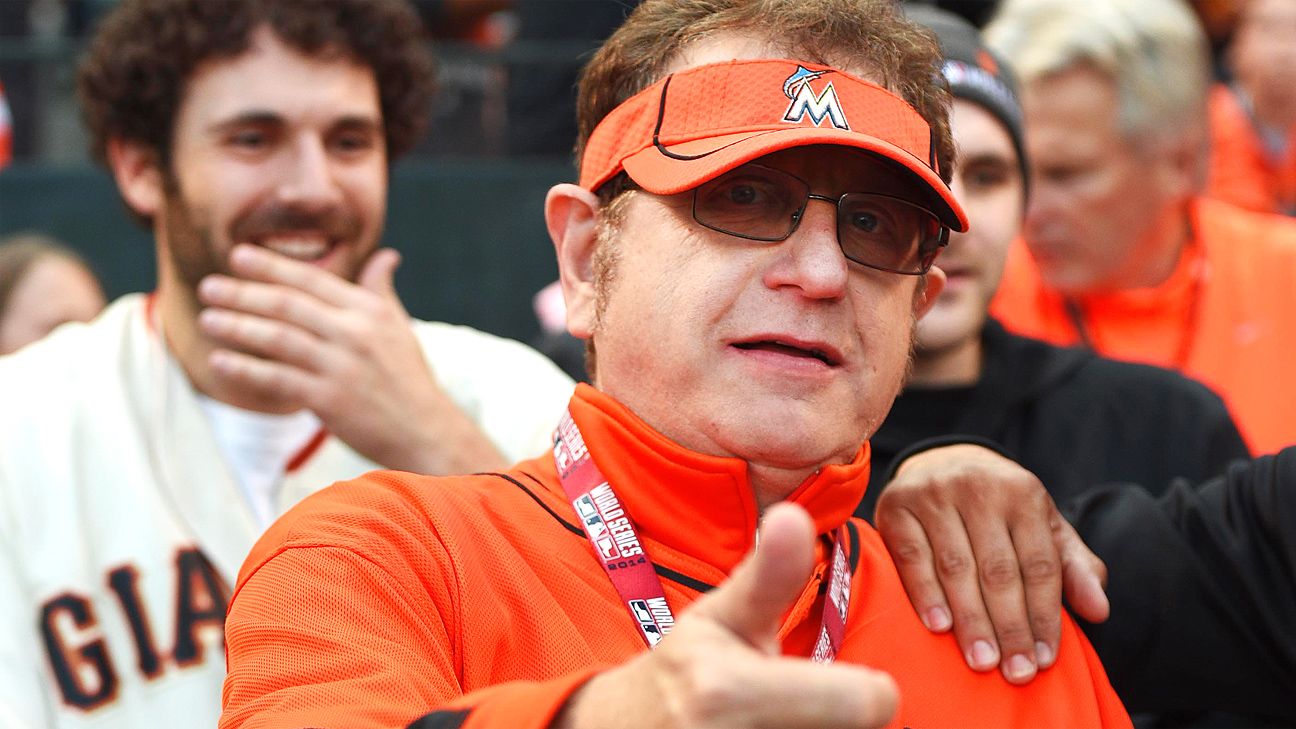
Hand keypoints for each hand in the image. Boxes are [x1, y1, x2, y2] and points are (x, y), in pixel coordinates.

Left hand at [196, 244, 506, 473]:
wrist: (425, 431)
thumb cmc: (408, 378)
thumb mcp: (399, 327)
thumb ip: (381, 289)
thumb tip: (386, 255)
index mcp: (368, 311)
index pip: (312, 280)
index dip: (272, 266)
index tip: (237, 255)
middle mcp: (354, 333)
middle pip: (287, 305)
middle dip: (243, 293)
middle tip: (208, 286)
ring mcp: (341, 367)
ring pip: (278, 339)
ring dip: (237, 327)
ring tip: (206, 319)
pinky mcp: (329, 400)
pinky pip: (277, 379)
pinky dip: (246, 369)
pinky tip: (220, 361)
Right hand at [556, 503, 898, 728]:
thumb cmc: (688, 670)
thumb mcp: (722, 617)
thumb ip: (769, 575)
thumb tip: (793, 514)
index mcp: (728, 693)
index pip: (869, 706)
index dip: (870, 694)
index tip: (847, 685)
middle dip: (837, 722)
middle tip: (803, 708)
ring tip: (783, 722)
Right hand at [874, 444, 1108, 684]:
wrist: (940, 462)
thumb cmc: (998, 508)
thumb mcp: (1042, 527)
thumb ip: (1073, 568)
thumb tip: (1099, 611)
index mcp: (1023, 493)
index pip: (1039, 564)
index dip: (1044, 615)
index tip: (1045, 660)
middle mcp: (979, 488)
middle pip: (999, 570)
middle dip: (1010, 627)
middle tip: (1015, 673)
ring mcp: (934, 495)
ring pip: (956, 568)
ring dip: (971, 620)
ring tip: (982, 662)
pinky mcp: (896, 506)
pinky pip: (912, 558)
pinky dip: (926, 595)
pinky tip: (940, 628)